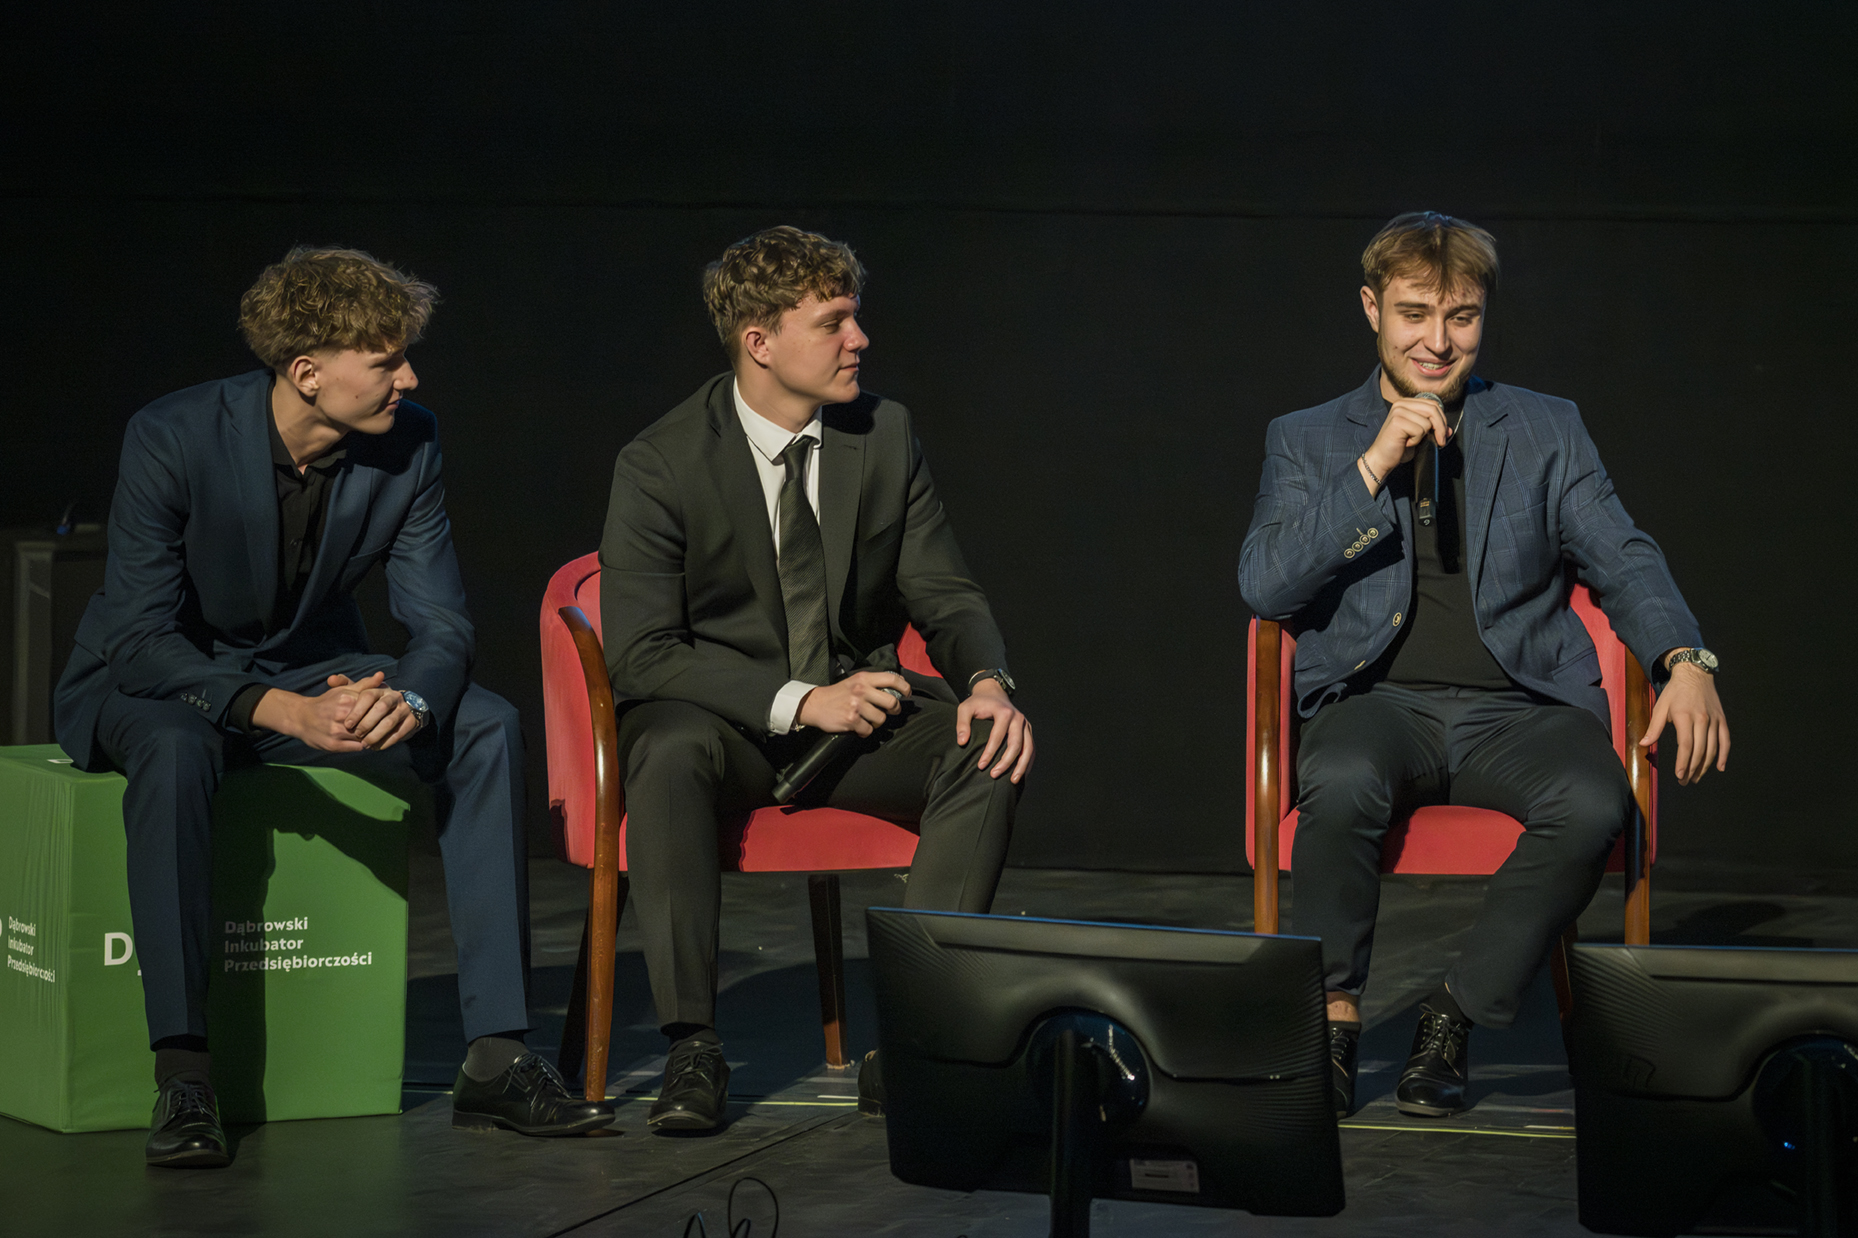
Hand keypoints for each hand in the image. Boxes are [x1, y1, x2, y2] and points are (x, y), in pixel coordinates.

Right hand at [250, 683, 370, 753]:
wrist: (301, 717)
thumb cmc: (326, 702)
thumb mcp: (344, 689)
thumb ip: (364, 684)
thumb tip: (381, 675)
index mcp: (346, 700)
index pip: (375, 708)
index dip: (380, 712)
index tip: (382, 713)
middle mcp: (341, 716)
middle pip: (371, 724)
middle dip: (376, 725)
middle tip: (380, 725)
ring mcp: (337, 732)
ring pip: (365, 737)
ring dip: (370, 736)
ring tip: (372, 733)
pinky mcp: (333, 746)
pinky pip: (358, 747)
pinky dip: (362, 744)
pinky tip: (361, 740)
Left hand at [326, 672, 419, 750]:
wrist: (398, 711)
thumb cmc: (371, 704)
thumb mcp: (358, 694)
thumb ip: (344, 686)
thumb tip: (331, 679)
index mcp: (380, 689)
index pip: (368, 695)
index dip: (357, 710)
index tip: (347, 724)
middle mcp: (393, 696)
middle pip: (381, 708)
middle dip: (367, 723)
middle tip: (357, 735)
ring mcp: (404, 708)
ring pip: (390, 722)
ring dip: (376, 735)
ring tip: (365, 744)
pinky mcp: (411, 721)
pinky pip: (399, 733)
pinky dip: (387, 742)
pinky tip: (376, 747)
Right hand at [797, 671, 910, 735]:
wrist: (815, 704)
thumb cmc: (837, 694)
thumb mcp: (854, 681)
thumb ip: (872, 684)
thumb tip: (895, 690)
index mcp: (864, 678)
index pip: (892, 679)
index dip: (904, 687)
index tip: (907, 693)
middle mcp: (861, 690)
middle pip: (891, 702)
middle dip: (894, 709)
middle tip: (891, 711)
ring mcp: (857, 706)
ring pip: (881, 719)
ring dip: (876, 722)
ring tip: (867, 720)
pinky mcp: (852, 720)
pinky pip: (868, 730)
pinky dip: (864, 731)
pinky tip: (858, 727)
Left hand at [958, 678, 1033, 783]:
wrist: (993, 693)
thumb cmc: (978, 702)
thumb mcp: (965, 708)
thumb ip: (962, 724)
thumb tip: (962, 742)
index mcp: (1004, 712)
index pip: (998, 736)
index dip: (989, 753)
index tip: (981, 766)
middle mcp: (1018, 718)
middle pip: (1016, 744)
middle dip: (1006, 762)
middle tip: (994, 775)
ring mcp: (1025, 725)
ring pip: (1028, 748)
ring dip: (1021, 766)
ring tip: (1013, 781)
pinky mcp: (1027, 730)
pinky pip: (1031, 748)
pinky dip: (1028, 762)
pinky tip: (1022, 774)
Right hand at [1361, 396, 1452, 492]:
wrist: (1382, 459)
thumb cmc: (1399, 448)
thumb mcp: (1420, 436)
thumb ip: (1433, 429)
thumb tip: (1449, 430)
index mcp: (1406, 403)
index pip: (1433, 404)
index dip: (1442, 419)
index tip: (1443, 434)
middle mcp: (1401, 404)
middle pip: (1433, 409)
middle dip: (1441, 427)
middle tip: (1440, 441)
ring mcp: (1398, 412)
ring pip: (1427, 422)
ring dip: (1423, 436)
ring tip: (1411, 441)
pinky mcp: (1397, 421)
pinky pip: (1419, 430)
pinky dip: (1416, 440)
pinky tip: (1406, 443)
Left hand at [1639, 663, 1729, 785]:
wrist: (1695, 674)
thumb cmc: (1675, 691)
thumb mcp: (1661, 706)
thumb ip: (1654, 727)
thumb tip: (1644, 744)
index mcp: (1685, 717)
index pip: (1686, 745)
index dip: (1683, 762)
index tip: (1679, 775)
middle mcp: (1702, 720)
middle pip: (1699, 750)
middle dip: (1692, 769)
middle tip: (1685, 781)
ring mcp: (1714, 720)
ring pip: (1712, 748)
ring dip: (1705, 766)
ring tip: (1696, 777)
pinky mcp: (1722, 720)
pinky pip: (1725, 740)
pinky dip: (1724, 755)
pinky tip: (1720, 767)